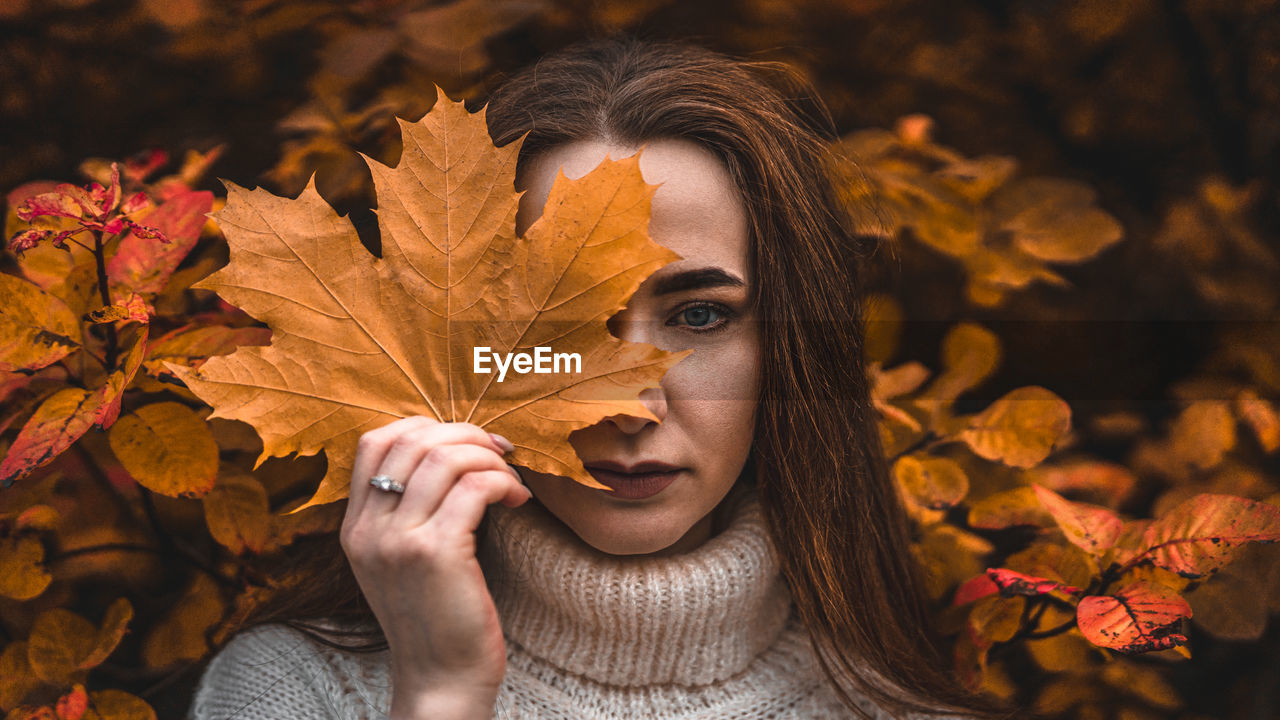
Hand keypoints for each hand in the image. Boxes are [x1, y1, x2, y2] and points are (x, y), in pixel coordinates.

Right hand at [340, 417, 530, 718]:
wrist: (441, 680)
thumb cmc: (436, 618)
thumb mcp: (401, 561)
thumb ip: (407, 512)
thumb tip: (451, 452)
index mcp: (355, 527)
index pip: (375, 441)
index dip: (426, 427)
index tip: (466, 443)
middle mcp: (368, 530)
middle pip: (413, 440)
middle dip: (466, 435)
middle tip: (500, 454)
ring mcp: (398, 541)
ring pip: (445, 458)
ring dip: (488, 458)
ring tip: (510, 480)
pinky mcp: (436, 554)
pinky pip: (474, 487)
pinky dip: (503, 482)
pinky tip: (518, 501)